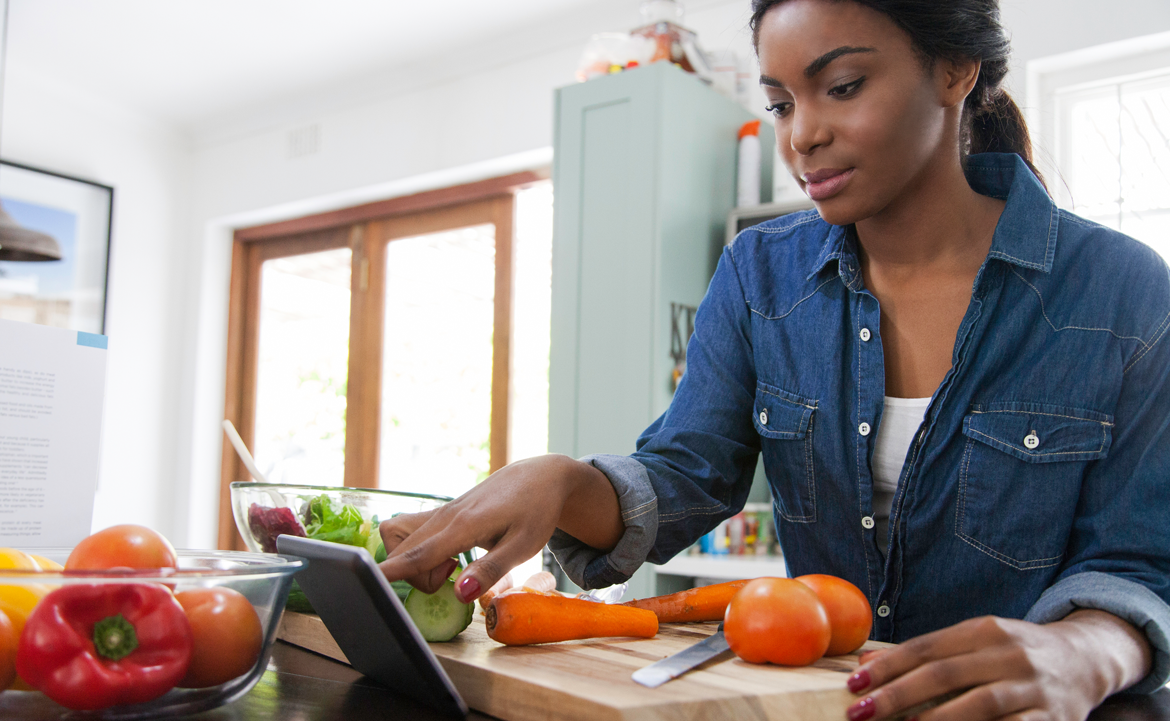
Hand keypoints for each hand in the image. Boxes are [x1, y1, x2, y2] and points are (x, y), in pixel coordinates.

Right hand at [377, 454, 620, 602]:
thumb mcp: (524, 546)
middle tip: (455, 577)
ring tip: (452, 567)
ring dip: (418, 565)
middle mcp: (445, 517)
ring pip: (403, 543)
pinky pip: (412, 534)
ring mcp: (440, 513)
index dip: (390, 573)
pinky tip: (449, 556)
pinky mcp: (441, 513)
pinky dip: (420, 552)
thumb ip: (490, 571)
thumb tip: (458, 593)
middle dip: (418, 579)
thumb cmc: (536, 511)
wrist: (539, 477)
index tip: (366, 584)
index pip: (417, 554)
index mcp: (464, 525)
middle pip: (404, 555)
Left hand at [844, 611, 1150, 720]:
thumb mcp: (975, 642)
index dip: (889, 667)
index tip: (855, 684)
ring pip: (979, 704)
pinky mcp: (1053, 719)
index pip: (927, 648)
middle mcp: (1010, 654)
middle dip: (897, 695)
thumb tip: (866, 666)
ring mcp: (1033, 687)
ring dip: (935, 720)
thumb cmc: (1014, 654)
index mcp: (985, 629)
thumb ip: (928, 653)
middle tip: (861, 712)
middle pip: (945, 675)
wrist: (1085, 659)